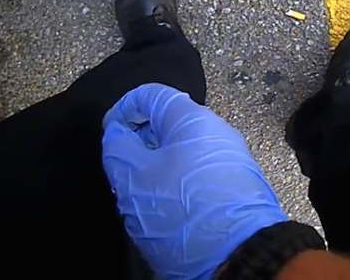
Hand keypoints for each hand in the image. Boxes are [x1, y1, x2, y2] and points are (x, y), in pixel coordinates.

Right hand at [102, 83, 287, 278]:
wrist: (240, 255)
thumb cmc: (183, 210)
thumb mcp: (134, 177)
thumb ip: (118, 148)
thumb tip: (118, 132)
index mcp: (194, 118)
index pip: (152, 94)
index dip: (123, 108)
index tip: (109, 133)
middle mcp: (219, 132)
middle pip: (170, 124)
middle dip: (142, 144)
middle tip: (124, 171)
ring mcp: (234, 160)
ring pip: (185, 153)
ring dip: (160, 169)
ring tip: (146, 197)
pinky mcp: (240, 187)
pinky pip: (201, 175)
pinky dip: (180, 185)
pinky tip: (172, 210)